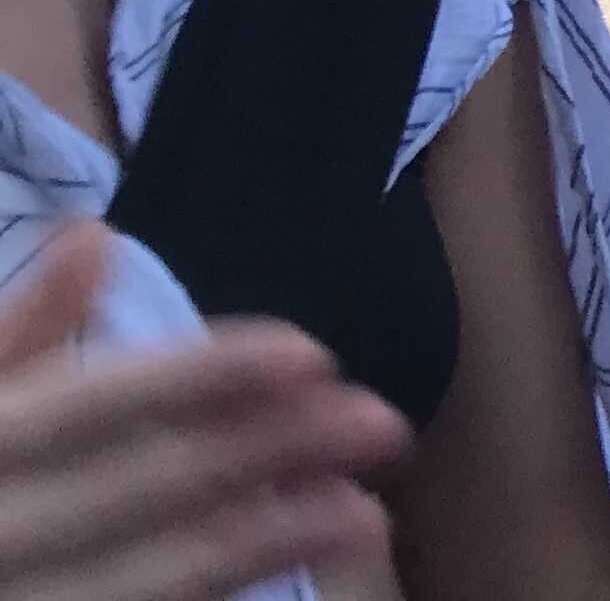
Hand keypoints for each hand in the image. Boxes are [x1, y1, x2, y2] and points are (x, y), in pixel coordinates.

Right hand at [0, 222, 409, 598]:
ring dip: (279, 535)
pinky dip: (236, 586)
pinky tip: (300, 566)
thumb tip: (93, 233)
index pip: (99, 402)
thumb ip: (25, 331)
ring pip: (172, 570)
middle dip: (278, 447)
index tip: (314, 355)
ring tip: (366, 509)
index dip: (208, 376)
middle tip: (385, 424)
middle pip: (155, 482)